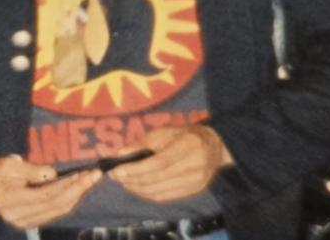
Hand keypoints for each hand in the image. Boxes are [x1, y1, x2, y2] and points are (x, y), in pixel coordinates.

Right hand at [0, 155, 101, 228]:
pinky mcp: (32, 223)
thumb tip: (52, 173)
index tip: (86, 172)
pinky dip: (69, 201)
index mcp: (10, 200)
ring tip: (92, 181)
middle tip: (96, 175)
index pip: (46, 194)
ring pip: (58, 211)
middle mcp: (18, 216)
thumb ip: (28, 169)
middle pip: (56, 205)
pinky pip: (55, 214)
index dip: (69, 184)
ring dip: (78, 196)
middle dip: (79, 189)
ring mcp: (25, 222)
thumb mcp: (6, 164)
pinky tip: (79, 190)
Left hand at [107, 125, 232, 202]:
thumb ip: (142, 143)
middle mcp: (195, 166)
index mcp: (188, 146)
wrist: (214, 147)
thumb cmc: (184, 135)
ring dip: (137, 189)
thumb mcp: (164, 132)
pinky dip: (148, 194)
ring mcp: (196, 182)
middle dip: (132, 180)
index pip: (159, 163)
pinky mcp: (194, 191)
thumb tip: (119, 154)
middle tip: (115, 177)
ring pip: (161, 191)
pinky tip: (137, 188)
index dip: (136, 169)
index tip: (117, 170)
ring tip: (123, 182)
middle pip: (158, 179)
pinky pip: (166, 197)